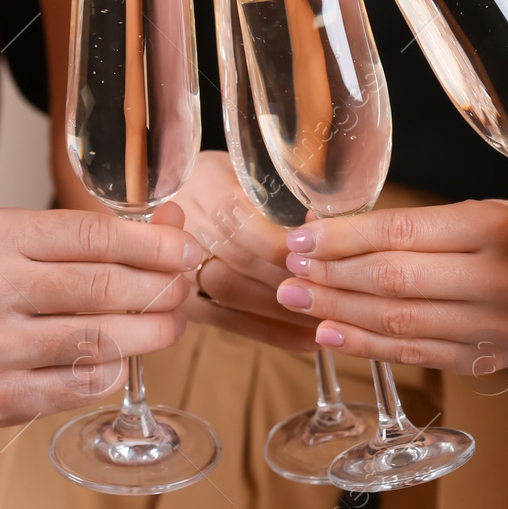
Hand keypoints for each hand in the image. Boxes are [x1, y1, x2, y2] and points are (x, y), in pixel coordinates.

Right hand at [0, 202, 201, 423]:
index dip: (152, 245)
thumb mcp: (30, 239)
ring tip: (169, 324)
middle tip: (182, 290)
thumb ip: (100, 234)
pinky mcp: (2, 396)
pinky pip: (83, 385)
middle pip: (101, 289)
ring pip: (98, 342)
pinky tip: (122, 355)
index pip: (92, 236)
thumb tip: (174, 228)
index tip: (186, 251)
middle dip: (158, 289)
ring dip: (150, 333)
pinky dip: (116, 369)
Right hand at [172, 151, 317, 349]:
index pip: (248, 224)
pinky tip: (307, 339)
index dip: (288, 247)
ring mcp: (183, 271)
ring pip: (238, 295)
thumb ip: (279, 193)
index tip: (327, 257)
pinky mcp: (188, 303)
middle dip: (295, 281)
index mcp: (210, 190)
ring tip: (332, 318)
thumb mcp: (246, 168)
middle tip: (342, 293)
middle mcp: (191, 232)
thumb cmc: (221, 183)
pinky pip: (231, 322)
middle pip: (245, 263)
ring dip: (287, 311)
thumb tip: (321, 222)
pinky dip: (272, 334)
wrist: (164, 202)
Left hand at [271, 200, 507, 373]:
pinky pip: (412, 353)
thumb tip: (330, 230)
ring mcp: (493, 326)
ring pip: (398, 320)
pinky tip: (329, 332)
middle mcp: (498, 279)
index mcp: (496, 227)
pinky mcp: (483, 360)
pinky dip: (364, 344)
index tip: (301, 236)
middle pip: (394, 279)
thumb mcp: (481, 212)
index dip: (343, 237)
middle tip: (290, 269)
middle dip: (331, 274)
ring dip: (338, 310)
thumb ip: (416, 224)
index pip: (402, 230)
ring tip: (297, 298)